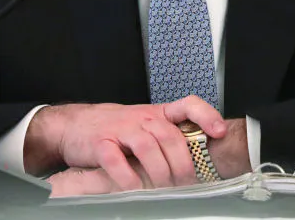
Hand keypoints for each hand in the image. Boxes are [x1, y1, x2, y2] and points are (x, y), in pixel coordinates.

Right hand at [44, 118, 251, 197]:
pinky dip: (130, 180)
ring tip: (164, 190)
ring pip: (149, 148)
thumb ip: (169, 138)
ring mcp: (121, 128)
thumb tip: (200, 164)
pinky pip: (118, 162)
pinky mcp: (101, 143)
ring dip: (160, 173)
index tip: (219, 132)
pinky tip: (135, 190)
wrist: (75, 125)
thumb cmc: (116, 129)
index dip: (206, 116)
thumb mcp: (146, 127)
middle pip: (171, 137)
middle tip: (187, 184)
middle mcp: (142, 117)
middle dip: (183, 165)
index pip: (188, 105)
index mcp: (158, 113)